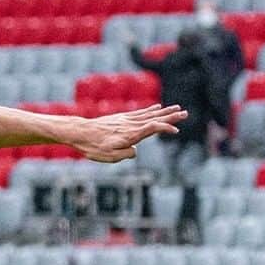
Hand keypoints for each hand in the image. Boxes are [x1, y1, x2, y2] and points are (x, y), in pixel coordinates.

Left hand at [71, 104, 186, 162]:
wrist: (80, 132)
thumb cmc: (94, 147)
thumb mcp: (109, 156)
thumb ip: (125, 154)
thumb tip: (135, 151)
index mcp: (130, 134)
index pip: (153, 128)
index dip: (166, 128)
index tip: (176, 130)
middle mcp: (130, 124)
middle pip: (155, 118)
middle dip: (171, 116)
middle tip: (185, 113)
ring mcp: (126, 119)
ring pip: (150, 114)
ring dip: (165, 111)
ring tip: (177, 108)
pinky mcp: (121, 118)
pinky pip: (140, 113)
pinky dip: (151, 110)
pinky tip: (157, 107)